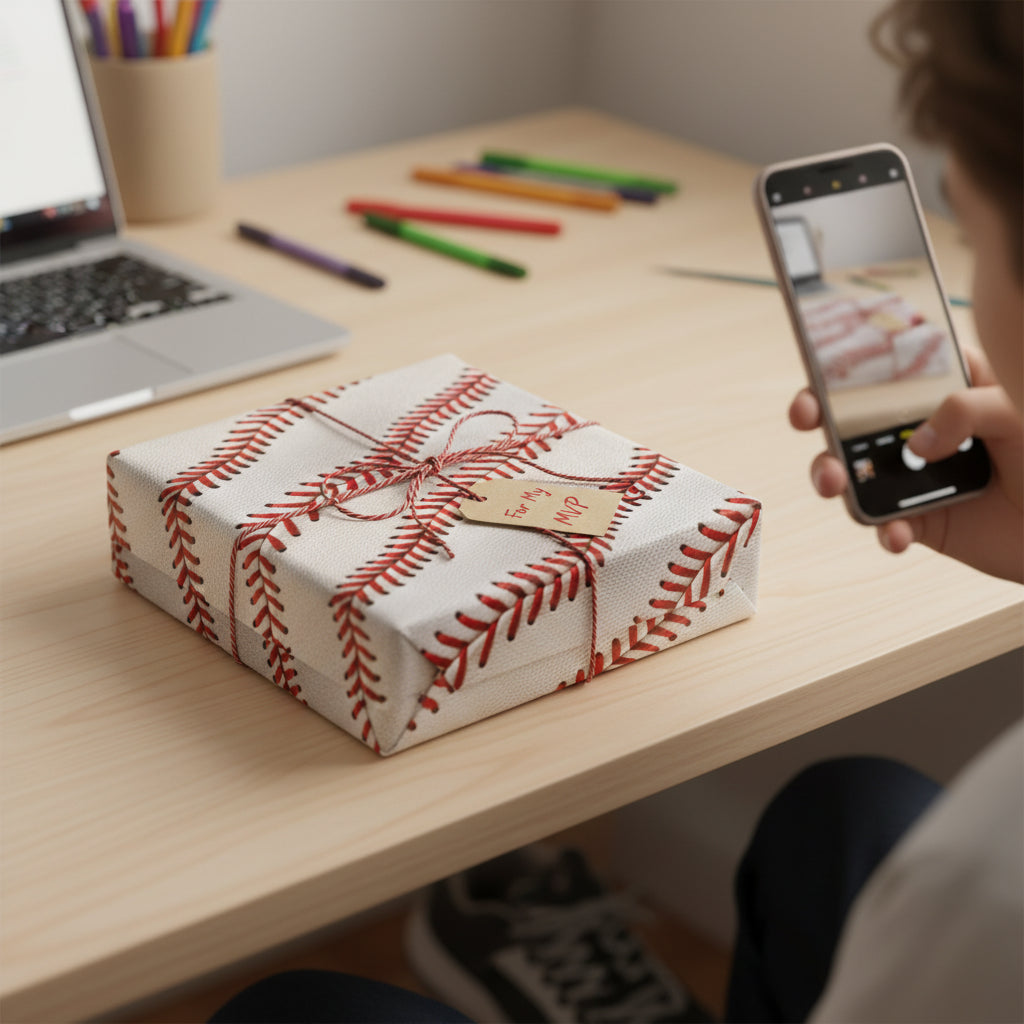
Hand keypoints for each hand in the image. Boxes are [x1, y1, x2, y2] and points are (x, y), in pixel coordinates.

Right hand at [789, 350, 1023, 581]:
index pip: (890, 368)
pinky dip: (883, 530)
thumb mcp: (1017, 410)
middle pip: (854, 417)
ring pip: (854, 471)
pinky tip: (898, 533)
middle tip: (808, 418)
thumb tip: (917, 444)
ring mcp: (915, 476)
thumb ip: (965, 408)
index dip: (850, 364)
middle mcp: (923, 430)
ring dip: (831, 475)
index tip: (824, 369)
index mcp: (947, 390)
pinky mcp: (918, 519)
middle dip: (819, 416)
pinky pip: (883, 524)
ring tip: (835, 482)